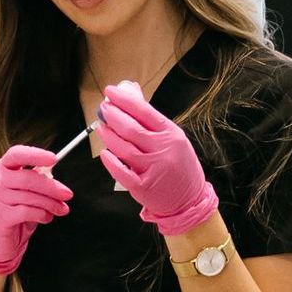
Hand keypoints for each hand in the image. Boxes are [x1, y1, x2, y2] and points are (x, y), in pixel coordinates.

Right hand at [0, 143, 71, 275]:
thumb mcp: (24, 191)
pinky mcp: (1, 217)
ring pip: (29, 197)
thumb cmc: (14, 209)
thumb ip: (36, 180)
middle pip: (26, 178)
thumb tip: (53, 174)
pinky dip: (42, 215)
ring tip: (61, 209)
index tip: (54, 159)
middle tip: (67, 194)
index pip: (16, 155)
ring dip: (51, 204)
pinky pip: (27, 212)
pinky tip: (48, 217)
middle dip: (51, 187)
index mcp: (1, 168)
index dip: (35, 155)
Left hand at [96, 80, 219, 236]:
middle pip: (132, 129)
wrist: (189, 200)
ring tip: (101, 127)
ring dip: (109, 136)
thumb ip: (151, 119)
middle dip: (113, 116)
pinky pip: (122, 173)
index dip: (124, 100)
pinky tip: (104, 153)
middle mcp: (163, 150)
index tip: (110, 92)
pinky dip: (111, 162)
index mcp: (171, 134)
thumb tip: (131, 93)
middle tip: (103, 109)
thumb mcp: (173, 139)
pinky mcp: (144, 188)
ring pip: (125, 149)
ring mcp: (153, 170)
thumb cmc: (179, 166)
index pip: (144, 111)